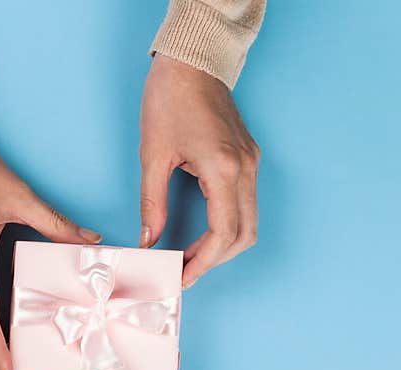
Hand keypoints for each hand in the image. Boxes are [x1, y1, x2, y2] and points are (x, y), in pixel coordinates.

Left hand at [139, 55, 260, 288]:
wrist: (192, 62)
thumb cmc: (170, 99)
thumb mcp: (152, 155)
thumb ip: (152, 203)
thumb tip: (149, 240)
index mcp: (224, 169)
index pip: (222, 234)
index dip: (203, 263)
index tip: (182, 277)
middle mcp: (245, 169)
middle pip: (243, 235)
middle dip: (214, 260)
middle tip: (184, 271)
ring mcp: (251, 163)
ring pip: (249, 223)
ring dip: (223, 246)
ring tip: (190, 256)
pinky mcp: (249, 158)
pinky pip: (246, 204)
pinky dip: (227, 226)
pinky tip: (202, 233)